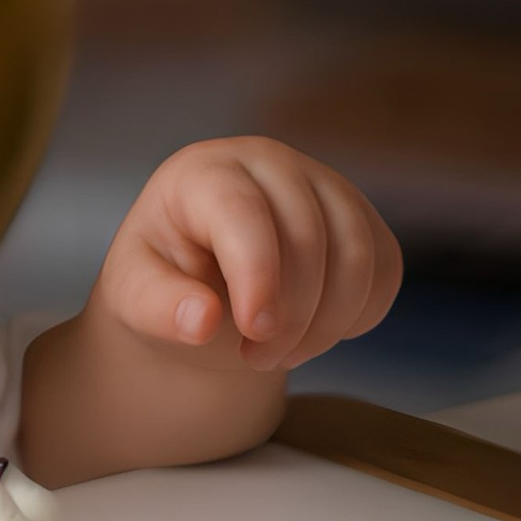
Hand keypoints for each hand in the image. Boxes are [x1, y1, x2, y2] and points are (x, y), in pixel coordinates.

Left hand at [94, 137, 401, 373]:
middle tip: (258, 358)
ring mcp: (322, 184)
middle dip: (291, 316)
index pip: (244, 212)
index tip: (254, 332)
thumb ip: (157, 307)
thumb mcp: (134, 298)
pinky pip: (385, 269)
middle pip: (308, 236)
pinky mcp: (361, 217)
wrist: (203, 288)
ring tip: (282, 353)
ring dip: (328, 322)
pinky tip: (317, 331)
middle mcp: (269, 162)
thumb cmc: (165, 282)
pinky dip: (359, 314)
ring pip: (358, 253)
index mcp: (203, 172)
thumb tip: (200, 320)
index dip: (258, 275)